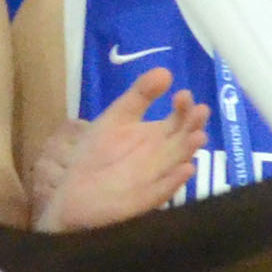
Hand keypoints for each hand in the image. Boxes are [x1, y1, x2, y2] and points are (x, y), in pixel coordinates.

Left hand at [29, 71, 208, 230]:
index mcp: (158, 135)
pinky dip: (174, 181)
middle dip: (193, 126)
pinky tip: (184, 169)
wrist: (72, 191)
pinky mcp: (145, 200)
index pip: (180, 119)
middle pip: (185, 139)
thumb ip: (140, 95)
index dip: (185, 107)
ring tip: (197, 137)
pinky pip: (163, 191)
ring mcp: (157, 178)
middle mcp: (163, 156)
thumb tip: (166, 71)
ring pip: (179, 164)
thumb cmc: (97, 153)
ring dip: (188, 151)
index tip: (183, 94)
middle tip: (199, 112)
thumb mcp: (117, 117)